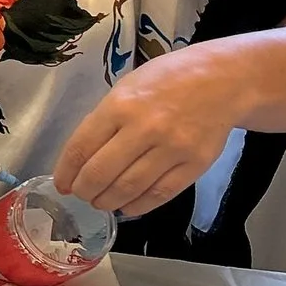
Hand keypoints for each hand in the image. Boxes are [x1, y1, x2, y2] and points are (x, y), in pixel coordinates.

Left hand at [54, 47, 240, 216]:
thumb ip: (105, 119)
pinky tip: (127, 206)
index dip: (66, 172)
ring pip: (128, 188)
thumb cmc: (169, 80)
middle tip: (81, 194)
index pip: (81, 147)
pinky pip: (159, 194)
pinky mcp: (195, 165)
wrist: (224, 80)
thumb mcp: (127, 87)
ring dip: (108, 201)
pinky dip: (138, 206)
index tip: (61, 184)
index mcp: (120, 106)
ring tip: (101, 202)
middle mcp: (144, 128)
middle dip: (84, 190)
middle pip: (101, 173)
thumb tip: (81, 156)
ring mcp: (172, 149)